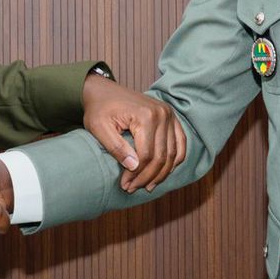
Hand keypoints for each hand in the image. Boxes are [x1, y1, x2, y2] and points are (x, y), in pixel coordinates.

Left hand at [82, 75, 187, 192]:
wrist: (103, 90)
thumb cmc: (99, 109)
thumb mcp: (99, 128)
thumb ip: (116, 147)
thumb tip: (133, 167)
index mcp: (145, 115)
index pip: (146, 155)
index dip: (137, 175)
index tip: (125, 185)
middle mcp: (162, 114)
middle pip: (161, 156)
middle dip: (148, 177)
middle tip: (133, 189)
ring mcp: (169, 114)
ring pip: (173, 153)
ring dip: (162, 174)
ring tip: (148, 186)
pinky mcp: (170, 116)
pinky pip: (180, 142)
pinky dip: (175, 160)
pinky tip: (164, 172)